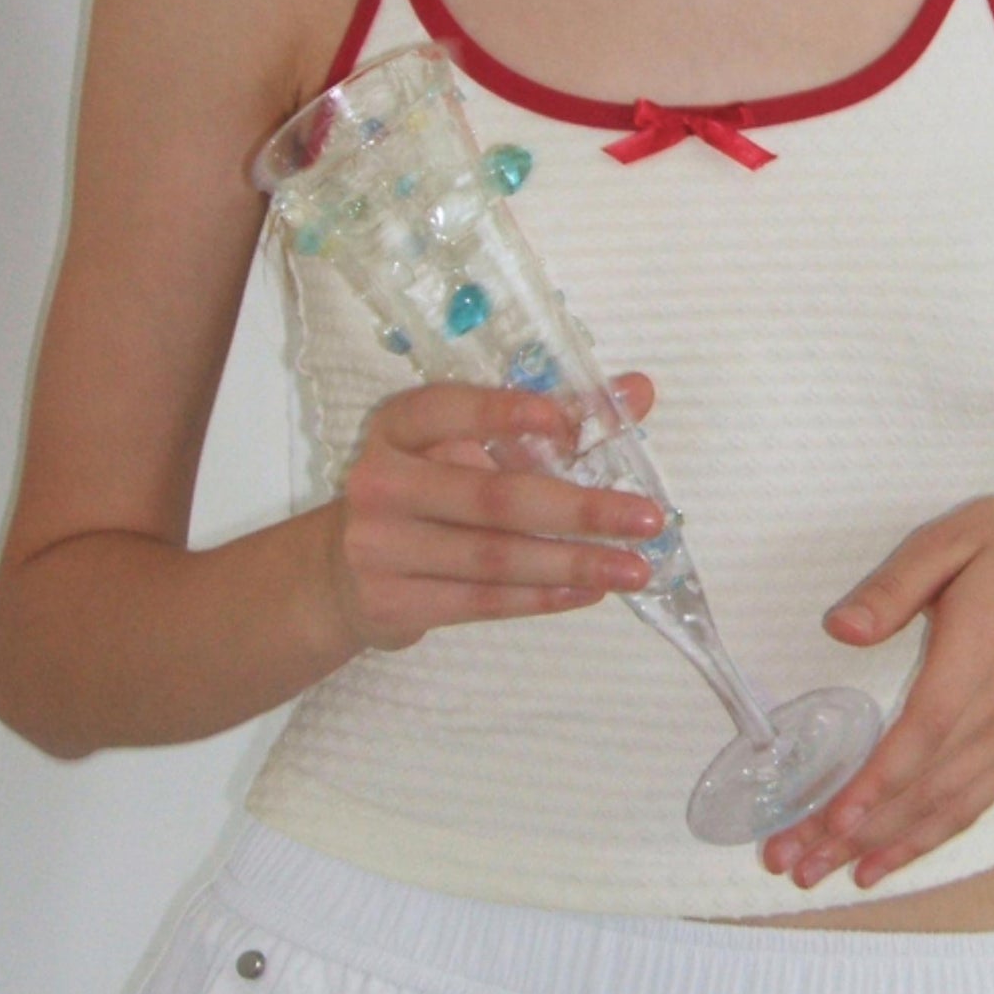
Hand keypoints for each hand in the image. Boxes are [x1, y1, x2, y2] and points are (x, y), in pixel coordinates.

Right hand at [325, 372, 662, 651]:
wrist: (346, 571)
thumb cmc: (428, 489)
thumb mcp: (470, 444)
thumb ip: (554, 416)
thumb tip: (638, 392)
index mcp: (398, 426)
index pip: (447, 409)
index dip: (502, 412)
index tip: (564, 422)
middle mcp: (380, 481)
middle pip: (491, 497)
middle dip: (578, 509)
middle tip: (647, 518)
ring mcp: (380, 545)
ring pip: (494, 558)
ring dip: (573, 564)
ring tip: (634, 569)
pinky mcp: (391, 602)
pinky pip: (481, 600)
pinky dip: (541, 597)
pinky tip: (589, 591)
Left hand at [760, 486, 993, 891]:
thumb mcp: (951, 537)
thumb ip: (894, 586)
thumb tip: (840, 629)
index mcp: (981, 647)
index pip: (926, 728)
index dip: (879, 780)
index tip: (830, 818)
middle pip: (926, 785)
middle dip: (856, 832)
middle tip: (791, 862)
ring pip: (947, 807)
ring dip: (883, 848)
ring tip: (820, 873)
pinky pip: (972, 803)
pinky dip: (926, 839)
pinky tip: (883, 861)